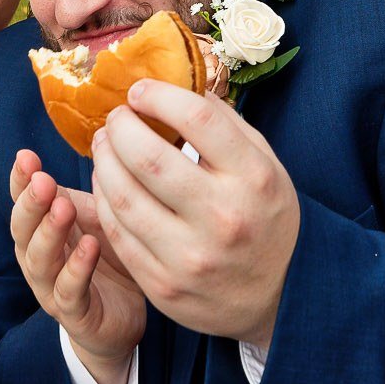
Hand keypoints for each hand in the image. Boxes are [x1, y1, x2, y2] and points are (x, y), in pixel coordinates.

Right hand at [8, 148, 143, 383]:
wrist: (122, 318)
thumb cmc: (105, 258)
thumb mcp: (97, 218)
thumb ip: (86, 189)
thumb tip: (99, 140)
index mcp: (40, 230)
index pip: (22, 201)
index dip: (20, 180)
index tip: (25, 156)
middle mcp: (38, 258)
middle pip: (22, 229)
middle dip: (30, 203)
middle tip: (42, 180)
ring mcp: (52, 288)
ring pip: (39, 260)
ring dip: (49, 233)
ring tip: (63, 208)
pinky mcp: (75, 314)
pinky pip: (69, 291)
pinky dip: (77, 269)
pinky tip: (89, 246)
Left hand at [90, 80, 300, 348]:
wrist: (280, 297)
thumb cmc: (266, 218)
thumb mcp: (267, 166)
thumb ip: (227, 126)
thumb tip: (179, 86)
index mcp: (253, 179)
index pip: (197, 120)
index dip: (159, 96)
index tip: (140, 90)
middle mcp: (223, 218)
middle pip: (149, 157)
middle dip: (120, 127)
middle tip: (116, 117)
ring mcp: (190, 256)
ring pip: (124, 196)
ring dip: (103, 160)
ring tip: (104, 144)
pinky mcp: (164, 285)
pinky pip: (118, 234)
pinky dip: (105, 200)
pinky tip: (107, 182)